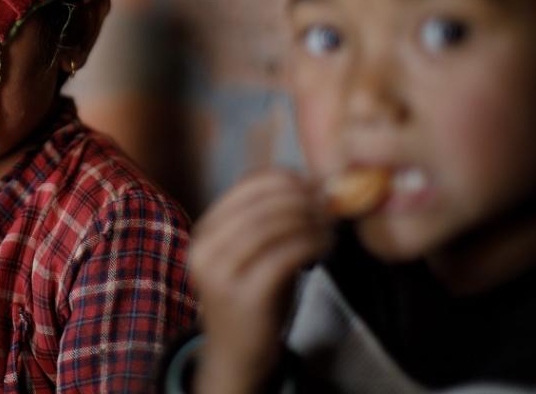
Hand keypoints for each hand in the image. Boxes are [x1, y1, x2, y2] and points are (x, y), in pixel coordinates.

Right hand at [189, 170, 331, 393]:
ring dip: (310, 220)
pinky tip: (326, 246)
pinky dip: (312, 243)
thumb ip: (268, 221)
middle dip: (303, 199)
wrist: (235, 356)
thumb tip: (312, 187)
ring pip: (273, 226)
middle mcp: (205, 247)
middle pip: (263, 203)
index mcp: (206, 230)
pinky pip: (285, 254)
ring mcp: (221, 273)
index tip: (313, 185)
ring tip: (330, 226)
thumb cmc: (251, 298)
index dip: (286, 178)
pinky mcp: (244, 296)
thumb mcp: (250, 253)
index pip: (247, 184)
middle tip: (329, 205)